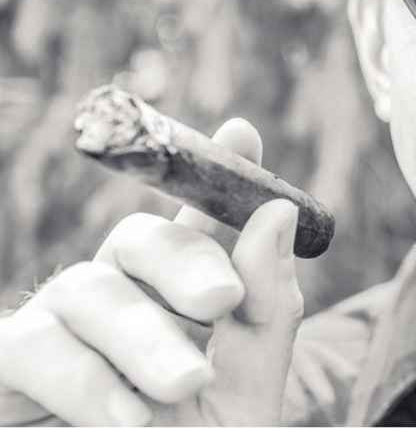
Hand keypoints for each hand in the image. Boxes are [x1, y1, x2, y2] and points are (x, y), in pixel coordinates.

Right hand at [0, 119, 304, 425]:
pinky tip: (127, 418)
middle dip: (184, 263)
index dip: (212, 174)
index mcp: (179, 303)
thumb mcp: (245, 395)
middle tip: (221, 304)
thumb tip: (272, 211)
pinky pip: (33, 348)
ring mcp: (59, 331)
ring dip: (143, 339)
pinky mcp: (8, 370)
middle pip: (140, 240)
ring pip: (92, 291)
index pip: (195, 226)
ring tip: (185, 390)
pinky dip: (84, 379)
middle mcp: (118, 303)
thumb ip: (263, 310)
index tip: (244, 133)